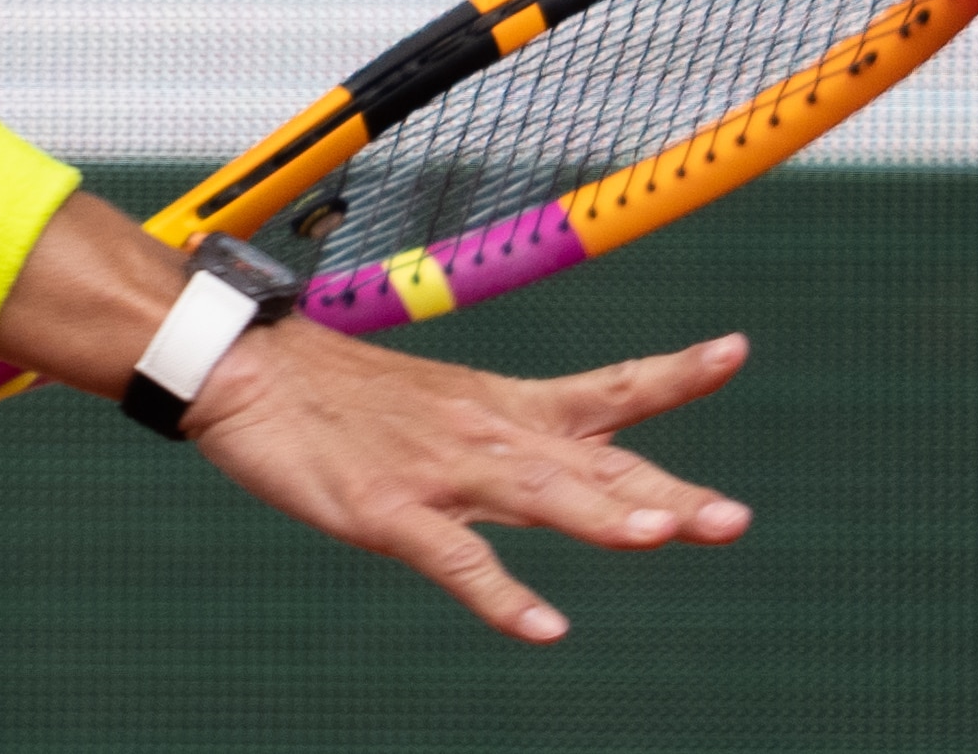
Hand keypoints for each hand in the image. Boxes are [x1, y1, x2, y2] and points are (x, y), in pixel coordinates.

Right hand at [183, 319, 754, 638]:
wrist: (243, 366)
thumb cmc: (334, 390)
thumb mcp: (435, 402)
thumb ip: (502, 437)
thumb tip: (564, 464)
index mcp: (500, 406)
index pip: (605, 390)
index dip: (673, 374)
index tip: (734, 349)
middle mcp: (484, 434)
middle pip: (590, 462)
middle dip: (664, 491)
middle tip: (732, 519)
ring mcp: (437, 472)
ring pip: (534, 496)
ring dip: (599, 516)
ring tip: (661, 534)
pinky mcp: (385, 511)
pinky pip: (454, 558)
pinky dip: (501, 595)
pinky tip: (543, 627)